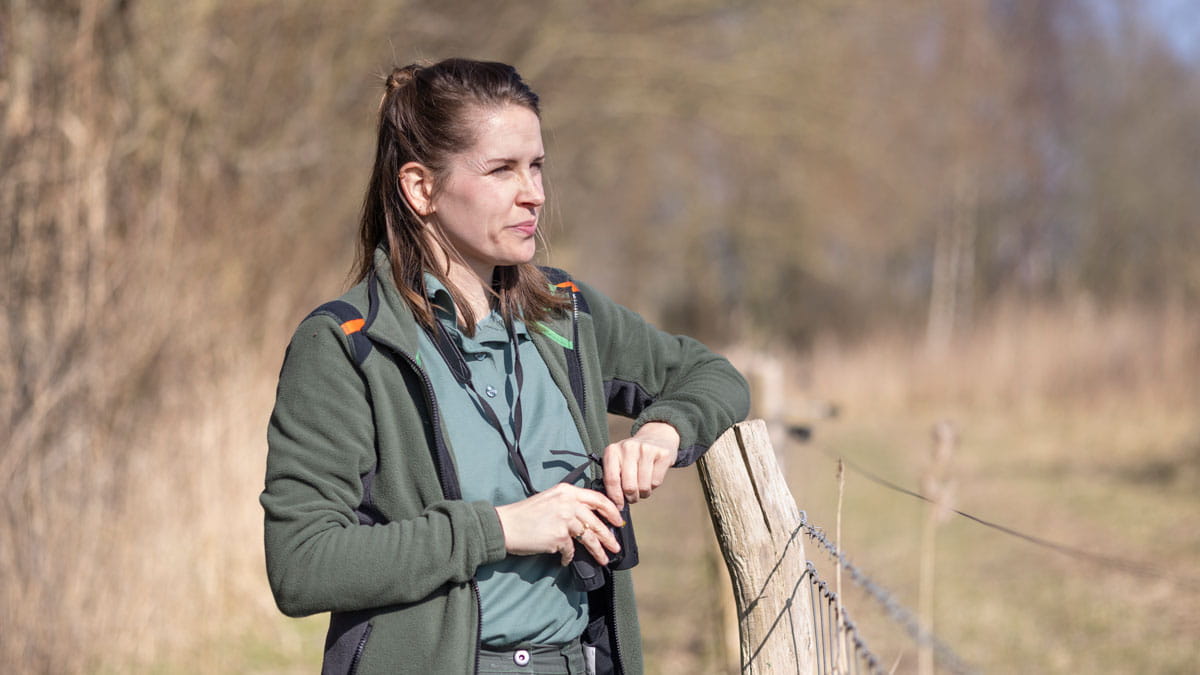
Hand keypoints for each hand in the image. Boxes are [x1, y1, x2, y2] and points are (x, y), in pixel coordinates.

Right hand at [494, 483, 624, 565]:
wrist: (506, 525)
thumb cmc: (525, 514)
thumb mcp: (550, 499)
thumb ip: (569, 503)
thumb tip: (589, 519)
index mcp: (567, 491)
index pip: (597, 499)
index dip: (611, 511)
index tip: (618, 521)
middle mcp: (568, 502)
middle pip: (596, 521)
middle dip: (609, 536)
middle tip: (616, 546)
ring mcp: (565, 520)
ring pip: (589, 538)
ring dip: (598, 551)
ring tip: (604, 560)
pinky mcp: (559, 537)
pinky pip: (570, 551)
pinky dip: (568, 557)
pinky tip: (565, 560)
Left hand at [602, 422, 680, 508]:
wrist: (657, 436)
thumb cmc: (633, 456)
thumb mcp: (618, 460)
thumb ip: (614, 478)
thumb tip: (615, 504)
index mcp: (613, 451)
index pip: (611, 480)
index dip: (615, 497)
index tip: (619, 505)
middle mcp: (628, 448)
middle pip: (629, 487)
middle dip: (632, 497)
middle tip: (633, 496)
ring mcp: (646, 449)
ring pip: (643, 486)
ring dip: (644, 493)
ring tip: (642, 486)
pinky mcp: (662, 454)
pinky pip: (656, 482)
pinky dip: (654, 486)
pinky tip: (652, 477)